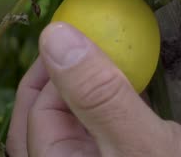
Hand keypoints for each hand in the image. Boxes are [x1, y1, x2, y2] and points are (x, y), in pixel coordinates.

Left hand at [7, 22, 180, 156]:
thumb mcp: (142, 145)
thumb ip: (97, 95)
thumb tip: (55, 38)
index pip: (38, 113)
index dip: (53, 69)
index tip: (75, 34)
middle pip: (42, 120)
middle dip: (57, 79)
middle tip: (78, 45)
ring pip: (68, 124)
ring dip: (78, 90)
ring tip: (96, 60)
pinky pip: (94, 129)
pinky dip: (101, 104)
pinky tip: (118, 87)